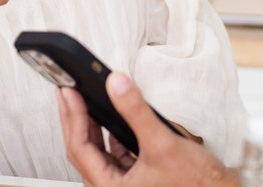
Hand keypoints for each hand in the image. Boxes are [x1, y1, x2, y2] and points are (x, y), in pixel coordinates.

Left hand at [57, 72, 238, 186]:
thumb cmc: (194, 184)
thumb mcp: (163, 143)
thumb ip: (136, 111)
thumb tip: (116, 84)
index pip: (79, 149)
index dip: (72, 117)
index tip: (68, 92)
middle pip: (83, 150)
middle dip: (75, 119)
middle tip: (68, 91)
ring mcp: (123, 183)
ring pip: (97, 151)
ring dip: (91, 125)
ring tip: (84, 99)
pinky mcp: (135, 177)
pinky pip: (113, 152)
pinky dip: (110, 133)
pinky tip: (112, 116)